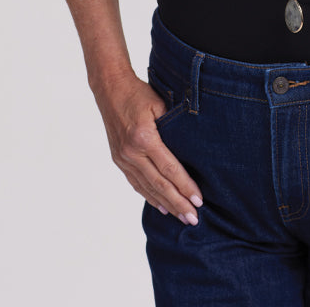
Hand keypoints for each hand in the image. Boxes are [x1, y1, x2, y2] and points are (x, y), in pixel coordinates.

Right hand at [94, 74, 202, 224]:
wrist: (110, 89)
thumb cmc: (139, 93)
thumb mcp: (160, 104)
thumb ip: (173, 127)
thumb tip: (192, 148)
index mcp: (144, 138)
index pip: (170, 169)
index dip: (185, 186)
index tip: (199, 201)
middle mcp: (132, 153)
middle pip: (159, 184)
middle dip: (178, 203)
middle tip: (194, 219)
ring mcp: (123, 158)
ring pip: (147, 188)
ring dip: (166, 204)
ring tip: (182, 217)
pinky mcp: (119, 160)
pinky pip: (136, 183)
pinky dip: (150, 196)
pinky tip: (161, 206)